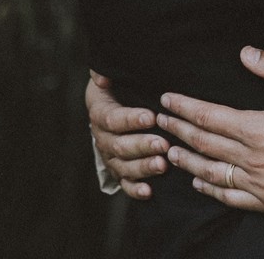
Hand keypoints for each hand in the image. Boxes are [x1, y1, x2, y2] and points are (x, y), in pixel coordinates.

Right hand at [86, 71, 167, 198]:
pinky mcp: (120, 170)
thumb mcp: (116, 74)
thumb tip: (102, 77)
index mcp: (100, 112)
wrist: (118, 104)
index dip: (130, 119)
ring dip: (142, 167)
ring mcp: (111, 156)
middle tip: (163, 144)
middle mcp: (102, 137)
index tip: (151, 117)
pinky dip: (136, 189)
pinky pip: (125, 183)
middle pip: (118, 145)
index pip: (112, 118)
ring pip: (123, 166)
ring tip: (162, 165)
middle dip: (142, 145)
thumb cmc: (122, 86)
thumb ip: (109, 71)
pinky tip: (149, 192)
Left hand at [159, 46, 263, 218]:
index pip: (209, 117)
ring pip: (211, 172)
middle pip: (203, 143)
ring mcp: (261, 184)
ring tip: (170, 151)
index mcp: (261, 128)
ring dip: (187, 160)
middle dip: (177, 130)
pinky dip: (210, 188)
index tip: (167, 100)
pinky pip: (231, 197)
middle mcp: (255, 159)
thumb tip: (247, 53)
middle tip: (159, 122)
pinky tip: (199, 181)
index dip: (184, 108)